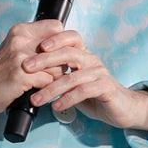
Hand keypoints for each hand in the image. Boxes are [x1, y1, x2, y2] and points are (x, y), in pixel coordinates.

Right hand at [0, 20, 79, 125]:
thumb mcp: (14, 48)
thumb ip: (34, 43)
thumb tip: (63, 44)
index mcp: (20, 31)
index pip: (56, 28)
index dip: (62, 43)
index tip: (59, 54)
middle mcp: (20, 41)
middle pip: (60, 49)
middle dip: (61, 63)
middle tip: (54, 72)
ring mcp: (21, 58)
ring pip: (57, 67)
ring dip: (55, 78)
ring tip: (45, 82)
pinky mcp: (22, 76)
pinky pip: (49, 81)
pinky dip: (47, 88)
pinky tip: (38, 90)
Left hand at [21, 33, 147, 134]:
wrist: (122, 109)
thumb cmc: (93, 95)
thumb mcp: (72, 82)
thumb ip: (56, 75)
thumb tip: (29, 73)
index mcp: (83, 54)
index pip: (69, 38)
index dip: (53, 39)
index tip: (35, 46)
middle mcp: (91, 60)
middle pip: (68, 53)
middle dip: (44, 60)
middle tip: (26, 68)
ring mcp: (100, 73)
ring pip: (72, 77)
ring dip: (51, 89)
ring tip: (36, 99)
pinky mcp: (106, 88)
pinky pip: (84, 91)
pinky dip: (68, 99)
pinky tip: (56, 106)